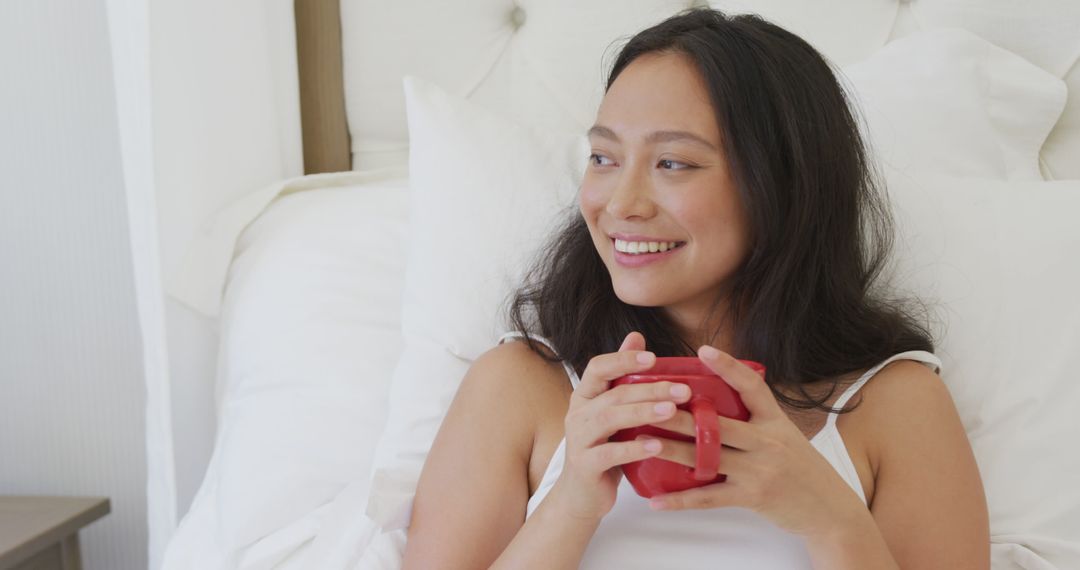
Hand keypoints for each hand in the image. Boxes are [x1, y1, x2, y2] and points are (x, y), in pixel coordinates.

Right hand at [549, 331, 691, 519]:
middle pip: (613, 393)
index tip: (653, 358)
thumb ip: (622, 376)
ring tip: (672, 410)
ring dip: (643, 412)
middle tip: (683, 389)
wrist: (580, 496)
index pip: (597, 367)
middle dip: (650, 389)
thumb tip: (636, 336)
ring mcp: (579, 440)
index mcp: (584, 396)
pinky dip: (634, 448)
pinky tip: (657, 445)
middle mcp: (578, 414)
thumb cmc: (603, 448)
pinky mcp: (585, 466)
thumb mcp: (612, 412)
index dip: (623, 359)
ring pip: (610, 419)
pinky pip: (610, 453)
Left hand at [643, 345, 865, 538]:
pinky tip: (657, 500)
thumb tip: (719, 397)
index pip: (752, 386)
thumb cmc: (801, 468)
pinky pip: (710, 498)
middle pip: (718, 423)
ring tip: (642, 443)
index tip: (704, 349)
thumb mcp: (784, 434)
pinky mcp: (753, 497)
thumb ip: (756, 418)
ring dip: (672, 450)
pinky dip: (681, 500)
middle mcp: (768, 441)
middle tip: (649, 403)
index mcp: (775, 420)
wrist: (830, 510)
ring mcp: (760, 470)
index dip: (728, 366)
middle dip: (681, 414)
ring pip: (708, 456)